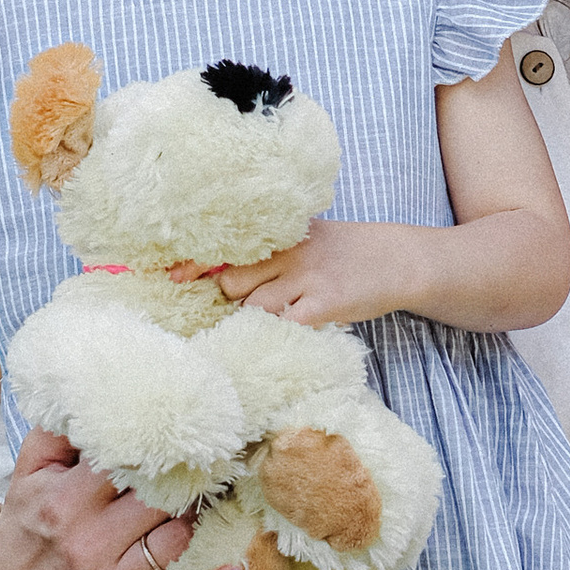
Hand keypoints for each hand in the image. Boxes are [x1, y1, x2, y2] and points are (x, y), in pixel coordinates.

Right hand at [0, 430, 243, 569]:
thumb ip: (59, 433)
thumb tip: (98, 394)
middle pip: (159, 502)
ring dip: (195, 523)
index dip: (160, 447)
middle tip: (210, 464)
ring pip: (173, 543)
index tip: (186, 432)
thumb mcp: (28, 474)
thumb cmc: (25, 526)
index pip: (126, 465)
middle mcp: (84, 546)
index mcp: (62, 503)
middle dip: (185, 482)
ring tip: (209, 503)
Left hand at [193, 219, 409, 328]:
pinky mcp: (325, 303)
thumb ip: (272, 253)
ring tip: (277, 320)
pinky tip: (290, 332)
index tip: (171, 276)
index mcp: (282, 236)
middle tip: (248, 308)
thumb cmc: (347, 253)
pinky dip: (280, 333)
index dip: (197, 264)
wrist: (399, 260)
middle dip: (232, 300)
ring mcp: (307, 278)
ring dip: (256, 320)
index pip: (229, 249)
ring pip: (255, 308)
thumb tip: (222, 273)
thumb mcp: (309, 239)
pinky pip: (285, 325)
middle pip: (233, 283)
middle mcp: (289, 254)